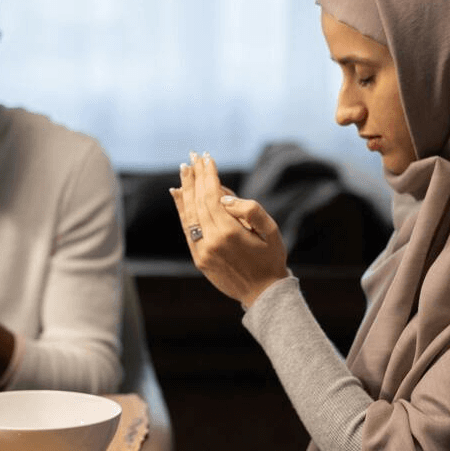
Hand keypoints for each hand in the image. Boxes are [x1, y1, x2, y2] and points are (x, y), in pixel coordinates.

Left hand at [171, 151, 288, 306]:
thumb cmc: (271, 258)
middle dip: (196, 177)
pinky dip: (181, 210)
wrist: (264, 294)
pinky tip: (178, 194)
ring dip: (186, 190)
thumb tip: (224, 197)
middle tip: (193, 157)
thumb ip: (250, 209)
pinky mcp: (198, 259)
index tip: (207, 158)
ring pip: (189, 214)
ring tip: (184, 170)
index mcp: (229, 233)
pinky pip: (186, 229)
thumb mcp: (270, 230)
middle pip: (197, 202)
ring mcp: (202, 251)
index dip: (208, 175)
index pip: (212, 196)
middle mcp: (211, 242)